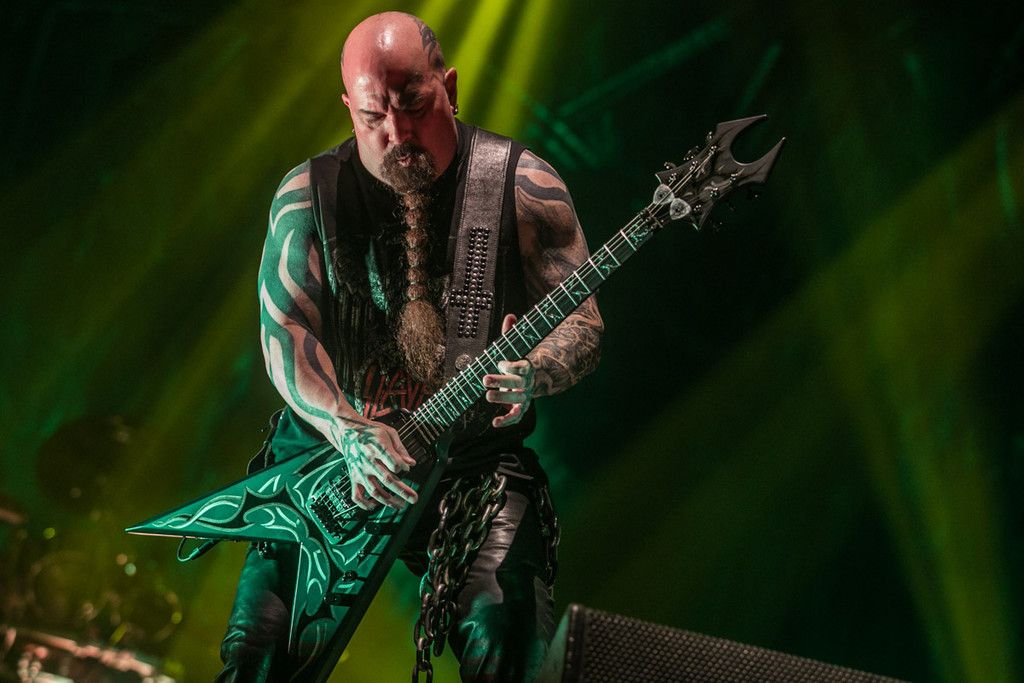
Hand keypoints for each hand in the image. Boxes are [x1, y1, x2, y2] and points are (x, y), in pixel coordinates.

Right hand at [331, 415, 417, 510]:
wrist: (348, 432)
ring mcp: (360, 471)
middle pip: (387, 479)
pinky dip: (365, 504)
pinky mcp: (354, 477)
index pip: (394, 463)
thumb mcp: (389, 433)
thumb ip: (401, 449)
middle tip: (414, 498)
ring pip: (374, 491)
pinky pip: (357, 495)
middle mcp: (368, 461)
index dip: (403, 468)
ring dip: (388, 500)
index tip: (407, 468)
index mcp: (377, 448)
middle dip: (402, 491)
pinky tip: (375, 506)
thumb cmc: (370, 432)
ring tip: (400, 505)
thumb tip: (411, 463)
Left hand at [483, 313, 535, 427]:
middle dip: (500, 381)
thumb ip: (510, 334)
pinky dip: (506, 421)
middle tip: (484, 379)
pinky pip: (515, 417)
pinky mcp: (520, 409)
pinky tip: (495, 423)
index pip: (521, 367)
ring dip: (501, 398)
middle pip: (516, 383)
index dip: (511, 365)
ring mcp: (524, 397)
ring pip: (515, 399)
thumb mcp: (513, 348)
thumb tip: (510, 316)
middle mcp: (527, 383)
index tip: (501, 362)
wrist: (530, 381)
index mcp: (526, 367)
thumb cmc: (515, 363)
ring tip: (487, 395)